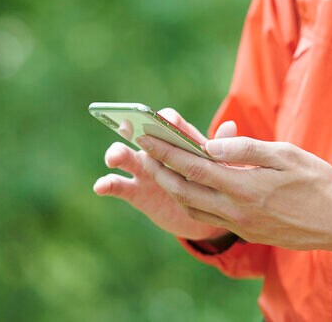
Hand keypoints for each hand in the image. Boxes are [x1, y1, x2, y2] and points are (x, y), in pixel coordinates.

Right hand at [93, 108, 236, 240]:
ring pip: (126, 157)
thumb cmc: (216, 180)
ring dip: (117, 153)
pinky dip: (107, 184)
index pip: (170, 121)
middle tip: (126, 126)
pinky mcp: (136, 192)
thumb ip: (225, 148)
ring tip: (114, 158)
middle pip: (142, 134)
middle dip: (133, 129)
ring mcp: (144, 171)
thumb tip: (231, 127)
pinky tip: (101, 186)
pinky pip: (118, 186)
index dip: (165, 119)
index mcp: (179, 140)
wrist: (210, 211)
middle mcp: (157, 150)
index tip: (165, 121)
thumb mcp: (223, 166)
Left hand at [135, 135, 331, 254]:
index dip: (166, 151)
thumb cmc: (318, 182)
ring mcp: (241, 225)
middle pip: (184, 190)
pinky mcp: (248, 232)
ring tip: (160, 168)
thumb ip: (246, 150)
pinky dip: (192, 201)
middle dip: (159, 169)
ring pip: (193, 208)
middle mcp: (236, 210)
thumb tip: (211, 144)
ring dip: (172, 187)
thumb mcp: (286, 155)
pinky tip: (191, 189)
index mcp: (245, 187)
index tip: (146, 136)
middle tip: (143, 151)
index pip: (193, 167)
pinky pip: (210, 217)